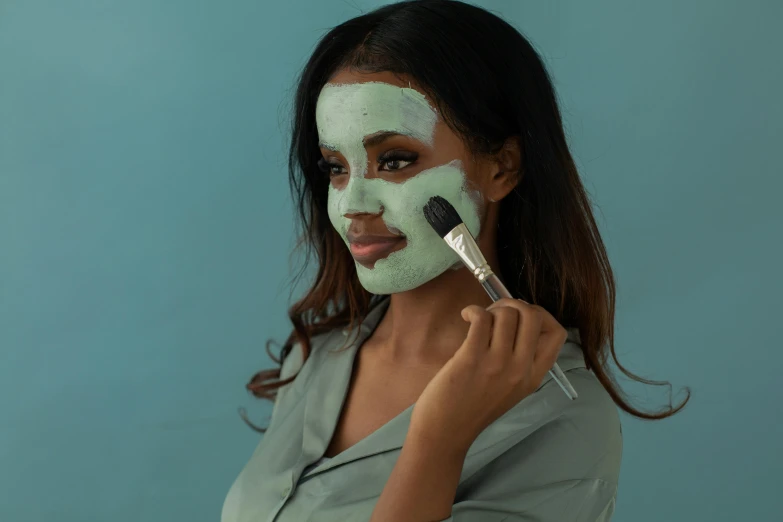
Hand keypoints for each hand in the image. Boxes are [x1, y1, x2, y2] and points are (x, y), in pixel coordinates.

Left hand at [409, 298, 567, 452]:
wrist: (446, 432)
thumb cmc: (473, 406)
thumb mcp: (511, 388)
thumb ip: (520, 360)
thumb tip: (516, 319)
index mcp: (534, 376)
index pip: (557, 334)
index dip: (540, 316)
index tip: (520, 318)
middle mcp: (521, 369)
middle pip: (533, 315)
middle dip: (514, 304)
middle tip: (495, 314)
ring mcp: (498, 364)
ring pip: (507, 314)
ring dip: (490, 309)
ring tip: (477, 320)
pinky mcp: (472, 359)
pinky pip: (482, 319)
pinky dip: (473, 311)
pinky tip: (466, 317)